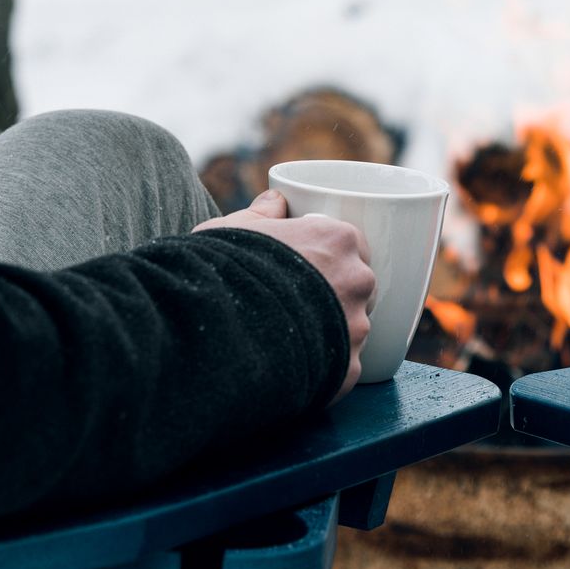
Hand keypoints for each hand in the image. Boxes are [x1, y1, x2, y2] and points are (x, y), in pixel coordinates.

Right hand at [194, 190, 375, 400]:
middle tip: (297, 304)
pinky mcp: (348, 368)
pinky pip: (343, 365)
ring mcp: (357, 327)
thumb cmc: (221, 270)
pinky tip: (293, 366)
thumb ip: (262, 212)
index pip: (351, 246)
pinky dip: (323, 367)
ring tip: (290, 338)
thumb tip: (275, 200)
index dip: (329, 257)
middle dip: (334, 295)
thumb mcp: (233, 229)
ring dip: (330, 332)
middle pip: (357, 288)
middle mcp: (358, 281)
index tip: (308, 268)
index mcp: (338, 240)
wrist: (211, 329)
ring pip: (352, 328)